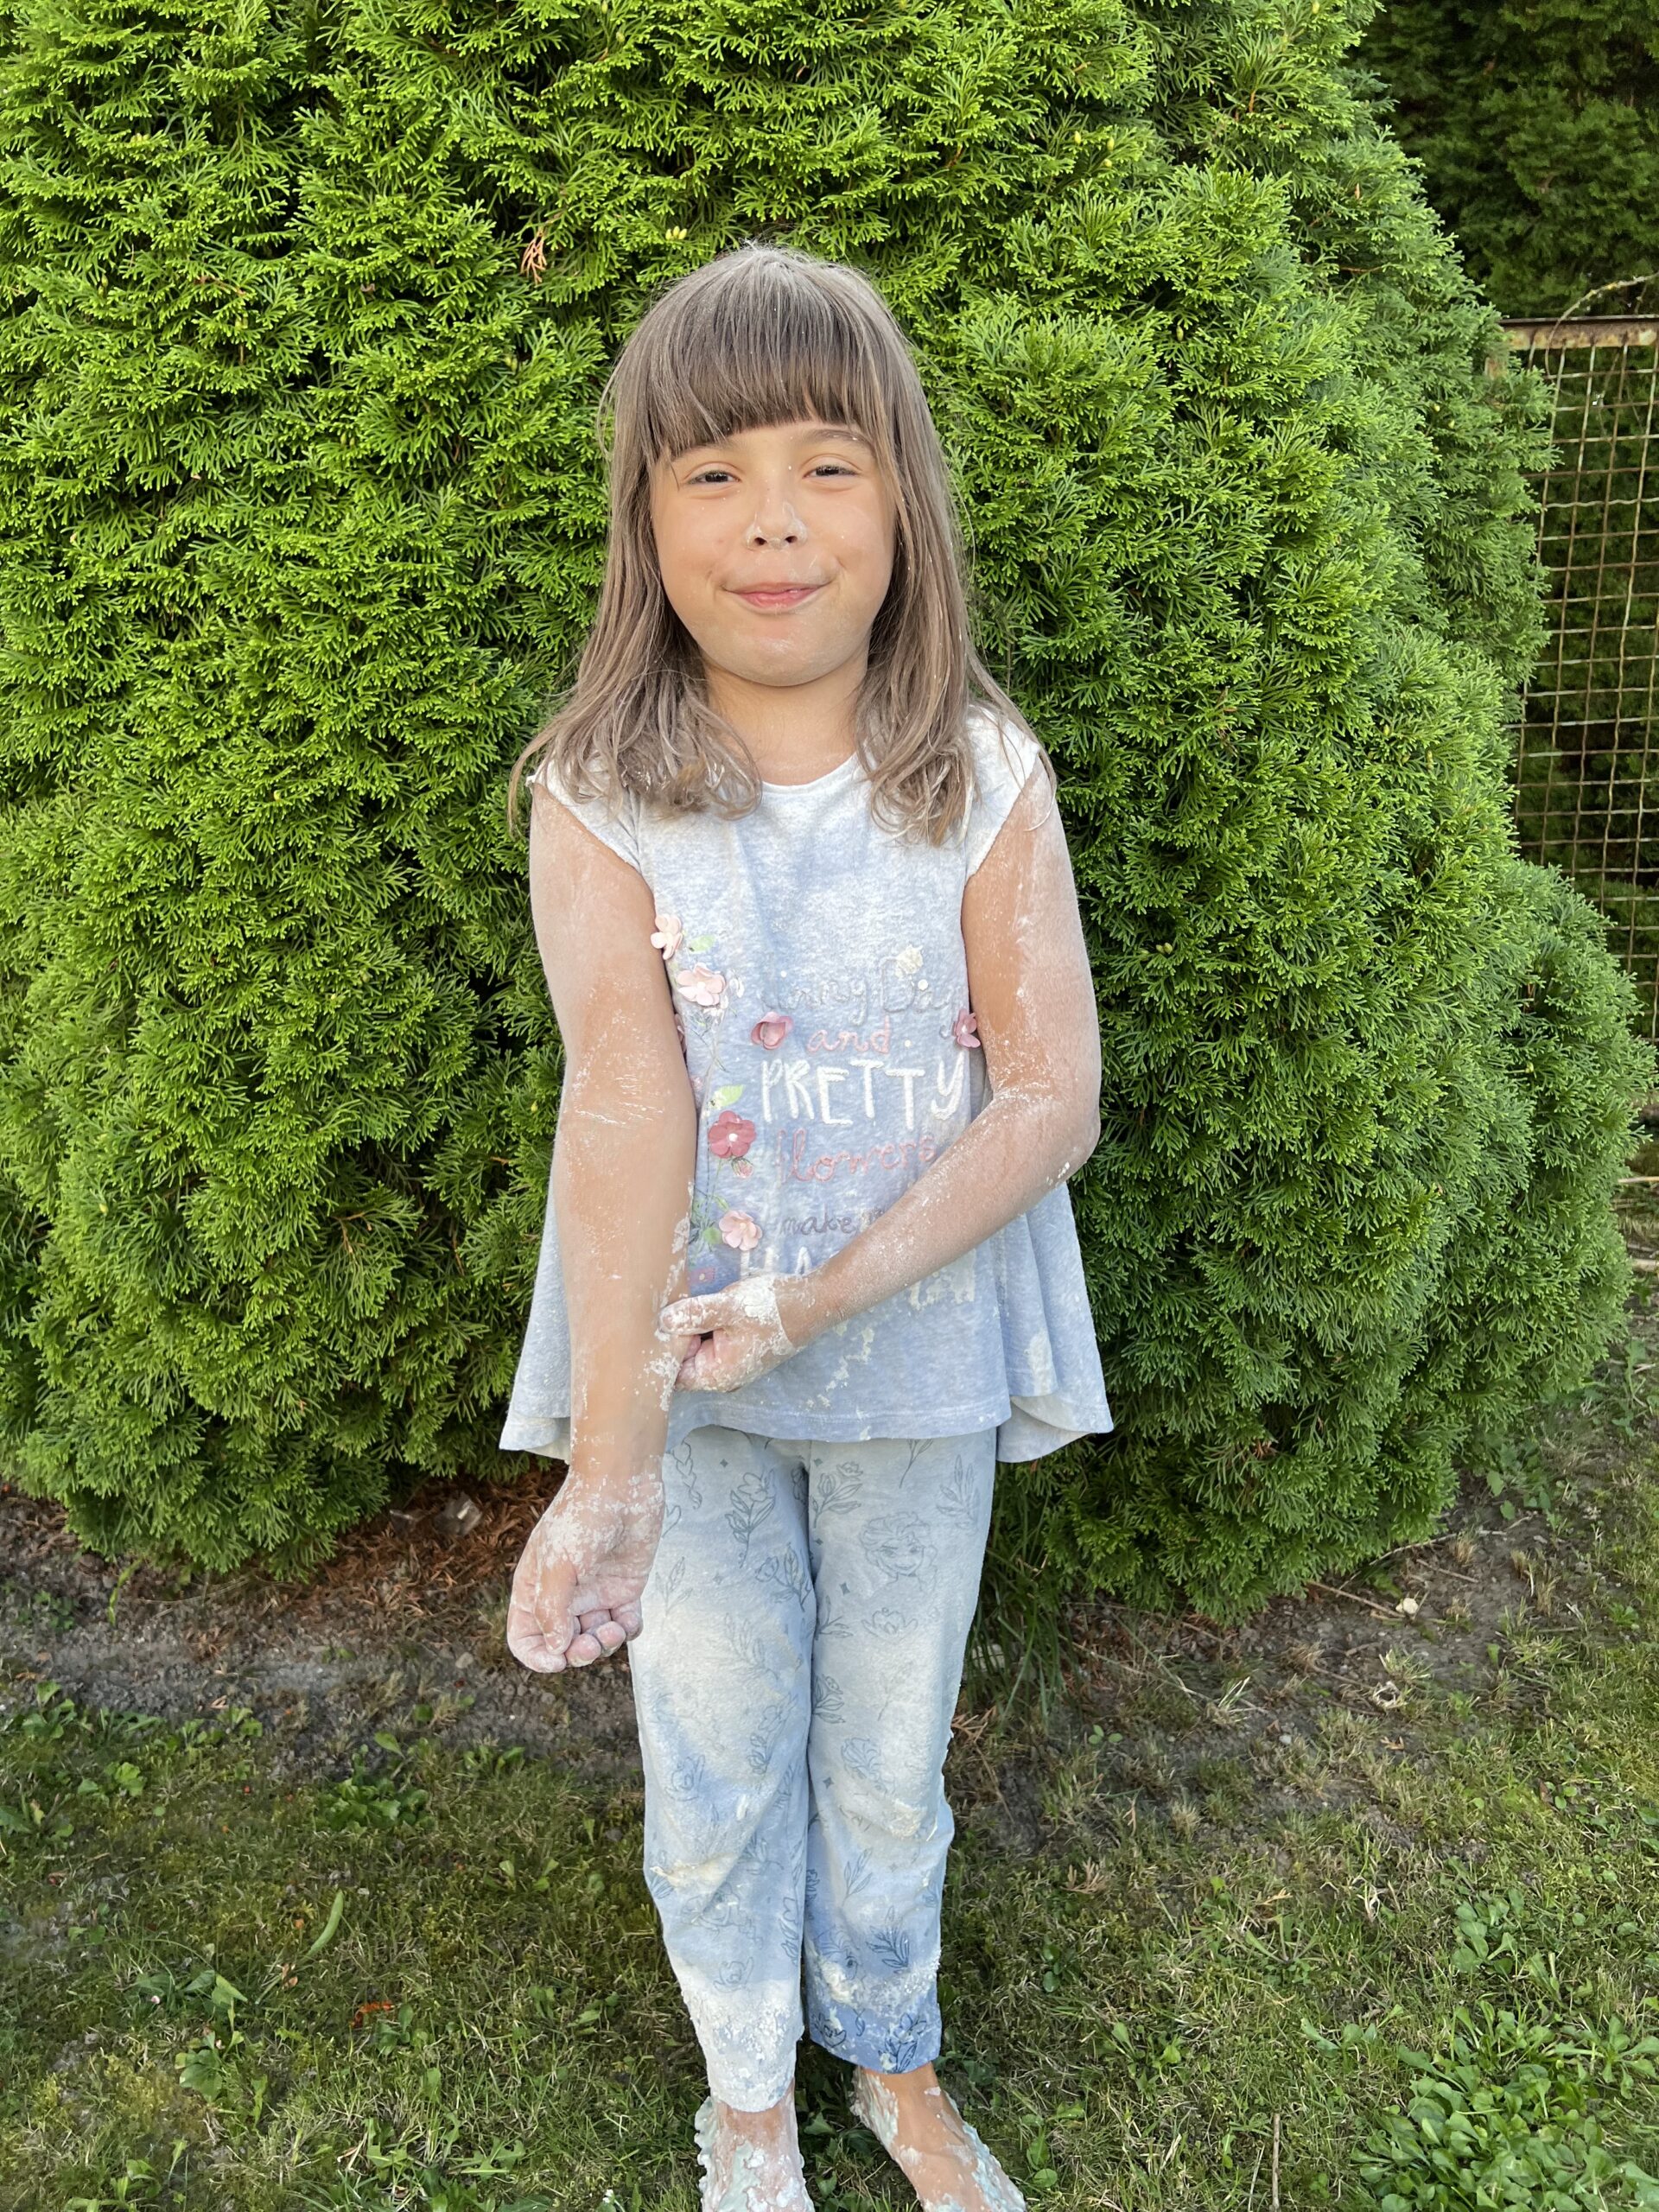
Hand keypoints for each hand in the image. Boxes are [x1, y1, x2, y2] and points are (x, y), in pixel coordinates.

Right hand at [505, 1465, 664, 1672]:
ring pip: (595, 1639)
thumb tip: (555, 1648)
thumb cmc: (582, 1516)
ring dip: (604, 1643)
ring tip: (614, 1627)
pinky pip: (624, 1625)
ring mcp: (594, 1593)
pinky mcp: (623, 1588)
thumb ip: (552, 1610)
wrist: (622, 1484)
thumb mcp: (558, 1564)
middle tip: (591, 1644)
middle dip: (577, 1653)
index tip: (558, 1659)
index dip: (537, 1655)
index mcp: (536, 1588)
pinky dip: (628, 1630)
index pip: (525, 1636)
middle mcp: (563, 1595)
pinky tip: (629, 1619)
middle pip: (563, 1644)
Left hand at [658, 1270, 817, 1392]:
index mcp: (717, 1375)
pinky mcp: (737, 1348)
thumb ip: (694, 1314)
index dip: (663, 1348)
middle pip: (683, 1360)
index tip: (658, 1320)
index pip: (673, 1372)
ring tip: (681, 1301)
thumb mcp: (729, 1306)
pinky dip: (703, 1325)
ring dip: (689, 1327)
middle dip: (675, 1335)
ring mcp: (731, 1362)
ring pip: (696, 1348)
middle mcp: (722, 1375)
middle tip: (666, 1305)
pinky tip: (701, 1305)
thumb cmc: (772, 1308)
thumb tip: (662, 1321)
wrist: (812, 1302)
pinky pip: (710, 1341)